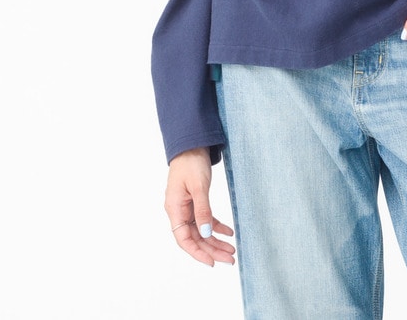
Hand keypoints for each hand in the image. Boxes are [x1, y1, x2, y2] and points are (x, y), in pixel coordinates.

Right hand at [165, 147, 235, 266]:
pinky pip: (206, 219)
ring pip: (201, 230)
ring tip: (231, 249)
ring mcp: (187, 207)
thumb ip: (202, 210)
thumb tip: (206, 233)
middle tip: (230, 258)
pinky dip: (217, 226)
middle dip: (212, 250)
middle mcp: (179, 211)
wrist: (191, 143)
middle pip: (195, 238)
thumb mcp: (199, 186)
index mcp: (175, 209)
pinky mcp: (195, 201)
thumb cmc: (191, 162)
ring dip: (215, 240)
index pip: (184, 239)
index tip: (212, 262)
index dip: (198, 253)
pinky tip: (229, 232)